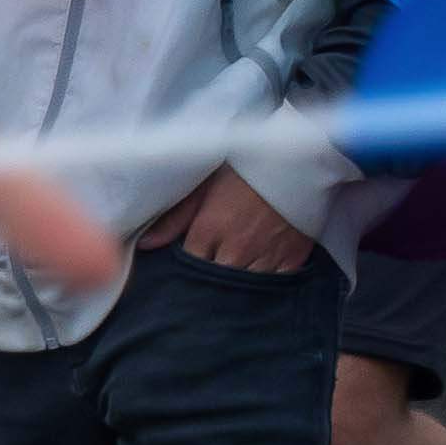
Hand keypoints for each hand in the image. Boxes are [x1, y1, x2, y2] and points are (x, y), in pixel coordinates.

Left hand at [136, 162, 315, 272]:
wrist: (300, 155)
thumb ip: (175, 216)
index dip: (186, 269)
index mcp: (210, 230)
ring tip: (232, 277)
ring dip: (236, 287)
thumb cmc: (249, 165)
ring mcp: (265, 256)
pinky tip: (259, 276)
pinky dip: (265, 283)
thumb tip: (145, 246)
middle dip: (209, 281)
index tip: (187, 268)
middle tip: (208, 277)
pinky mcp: (292, 258)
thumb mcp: (207, 183)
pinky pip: (274, 284)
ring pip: (243, 289)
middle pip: (214, 282)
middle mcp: (235, 249)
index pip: (188, 266)